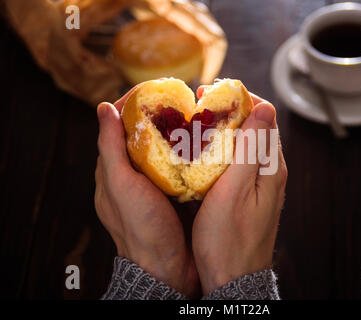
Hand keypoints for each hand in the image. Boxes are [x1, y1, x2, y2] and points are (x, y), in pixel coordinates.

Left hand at [94, 88, 199, 297]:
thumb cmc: (140, 227)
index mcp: (114, 168)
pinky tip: (206, 141)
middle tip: (182, 99)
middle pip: (143, 132)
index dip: (134, 102)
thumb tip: (103, 108)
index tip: (155, 88)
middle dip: (160, 113)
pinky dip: (191, 149)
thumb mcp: (121, 185)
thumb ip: (111, 148)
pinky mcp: (175, 190)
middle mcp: (133, 172)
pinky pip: (181, 162)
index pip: (119, 124)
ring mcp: (155, 181)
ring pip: (165, 146)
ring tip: (197, 114)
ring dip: (178, 129)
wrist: (166, 267)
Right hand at [192, 88, 287, 294]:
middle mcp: (269, 171)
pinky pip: (239, 161)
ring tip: (199, 124)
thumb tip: (265, 108)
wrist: (233, 278)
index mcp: (270, 167)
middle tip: (201, 107)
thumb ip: (251, 149)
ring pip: (246, 143)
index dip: (242, 99)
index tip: (214, 94)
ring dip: (225, 129)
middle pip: (256, 128)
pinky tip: (204, 152)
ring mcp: (260, 184)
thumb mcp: (236, 190)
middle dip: (230, 111)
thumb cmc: (229, 239)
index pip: (265, 117)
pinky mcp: (249, 194)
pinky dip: (223, 149)